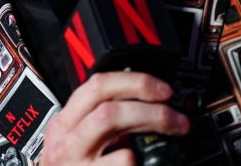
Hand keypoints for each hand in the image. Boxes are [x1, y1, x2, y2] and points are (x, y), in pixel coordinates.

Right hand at [40, 72, 188, 164]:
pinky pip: (123, 162)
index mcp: (65, 123)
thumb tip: (144, 105)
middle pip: (107, 106)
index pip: (97, 85)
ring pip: (110, 124)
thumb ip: (101, 124)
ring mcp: (76, 163)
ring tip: (171, 134)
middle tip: (175, 117)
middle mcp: (66, 141)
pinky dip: (140, 160)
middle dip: (148, 106)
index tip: (162, 90)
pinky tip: (143, 163)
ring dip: (150, 124)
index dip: (134, 82)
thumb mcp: (80, 143)